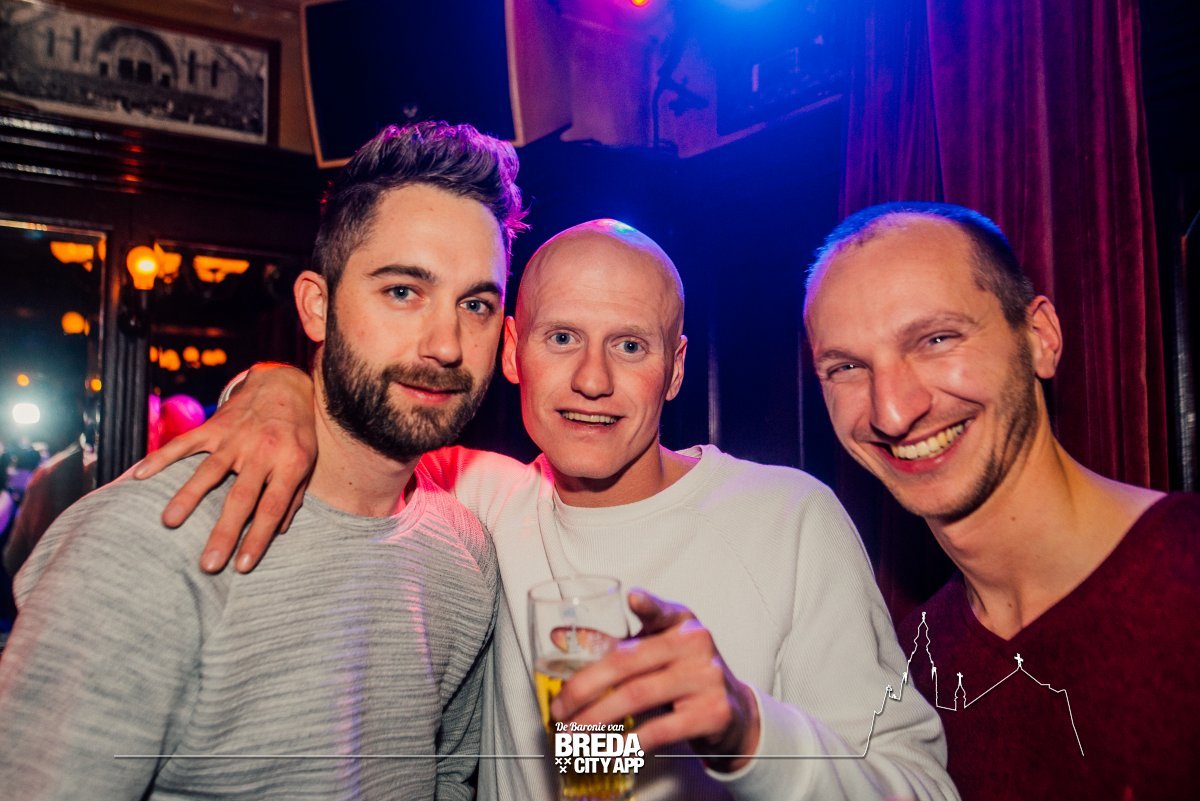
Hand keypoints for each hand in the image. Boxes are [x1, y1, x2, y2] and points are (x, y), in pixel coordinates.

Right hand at [133, 363, 316, 572]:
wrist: (283, 386)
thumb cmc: (297, 433)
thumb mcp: (307, 463)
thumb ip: (292, 496)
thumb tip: (277, 532)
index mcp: (290, 463)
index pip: (272, 508)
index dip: (258, 538)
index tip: (241, 567)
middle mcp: (262, 452)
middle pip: (240, 498)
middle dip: (223, 533)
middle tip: (207, 565)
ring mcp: (236, 438)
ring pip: (209, 472)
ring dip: (188, 497)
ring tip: (169, 523)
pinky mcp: (214, 426)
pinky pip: (185, 444)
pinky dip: (162, 458)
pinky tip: (140, 475)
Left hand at [550, 589, 760, 771]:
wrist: (734, 714)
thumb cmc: (685, 678)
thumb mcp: (662, 653)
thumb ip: (623, 646)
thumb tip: (562, 645)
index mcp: (681, 623)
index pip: (663, 611)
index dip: (648, 605)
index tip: (633, 599)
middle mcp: (696, 645)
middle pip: (629, 663)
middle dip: (585, 688)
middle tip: (560, 709)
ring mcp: (706, 678)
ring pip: (638, 696)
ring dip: (598, 718)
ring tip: (573, 732)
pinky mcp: (712, 712)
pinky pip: (661, 729)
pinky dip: (629, 742)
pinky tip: (609, 750)